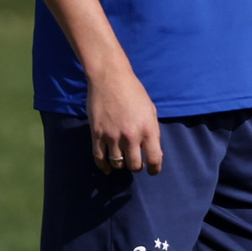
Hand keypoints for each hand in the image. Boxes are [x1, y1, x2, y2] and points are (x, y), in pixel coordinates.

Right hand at [87, 61, 162, 175]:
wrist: (111, 80)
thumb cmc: (134, 93)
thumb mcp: (151, 111)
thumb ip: (152, 131)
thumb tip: (152, 149)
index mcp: (148, 129)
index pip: (154, 158)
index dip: (154, 168)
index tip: (153, 171)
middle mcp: (131, 136)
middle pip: (134, 165)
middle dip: (137, 167)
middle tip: (137, 164)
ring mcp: (112, 136)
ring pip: (117, 163)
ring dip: (121, 166)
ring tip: (123, 162)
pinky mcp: (97, 134)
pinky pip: (99, 157)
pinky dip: (103, 166)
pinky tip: (107, 168)